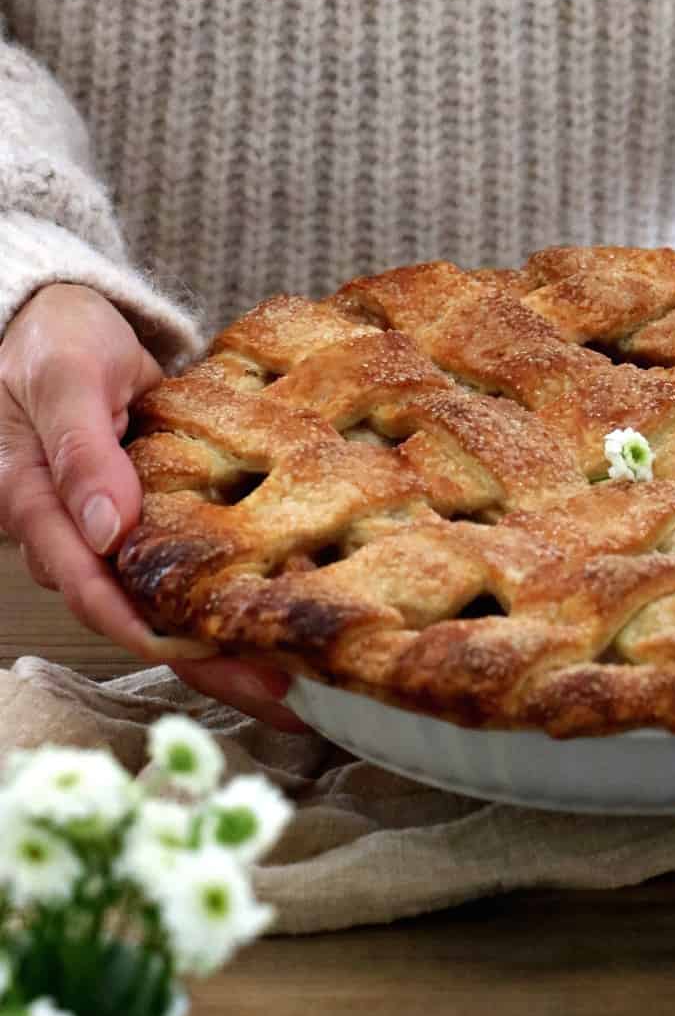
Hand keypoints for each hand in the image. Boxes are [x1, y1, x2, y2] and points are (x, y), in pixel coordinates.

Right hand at [0, 283, 310, 732]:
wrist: (62, 320)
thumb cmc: (54, 339)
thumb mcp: (65, 375)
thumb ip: (80, 446)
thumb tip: (105, 528)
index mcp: (36, 506)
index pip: (87, 587)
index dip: (143, 629)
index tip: (205, 652)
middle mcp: (72, 538)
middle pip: (134, 618)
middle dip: (205, 663)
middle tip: (280, 695)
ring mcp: (111, 538)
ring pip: (165, 609)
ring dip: (226, 647)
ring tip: (297, 683)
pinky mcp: (149, 527)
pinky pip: (185, 577)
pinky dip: (230, 603)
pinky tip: (285, 625)